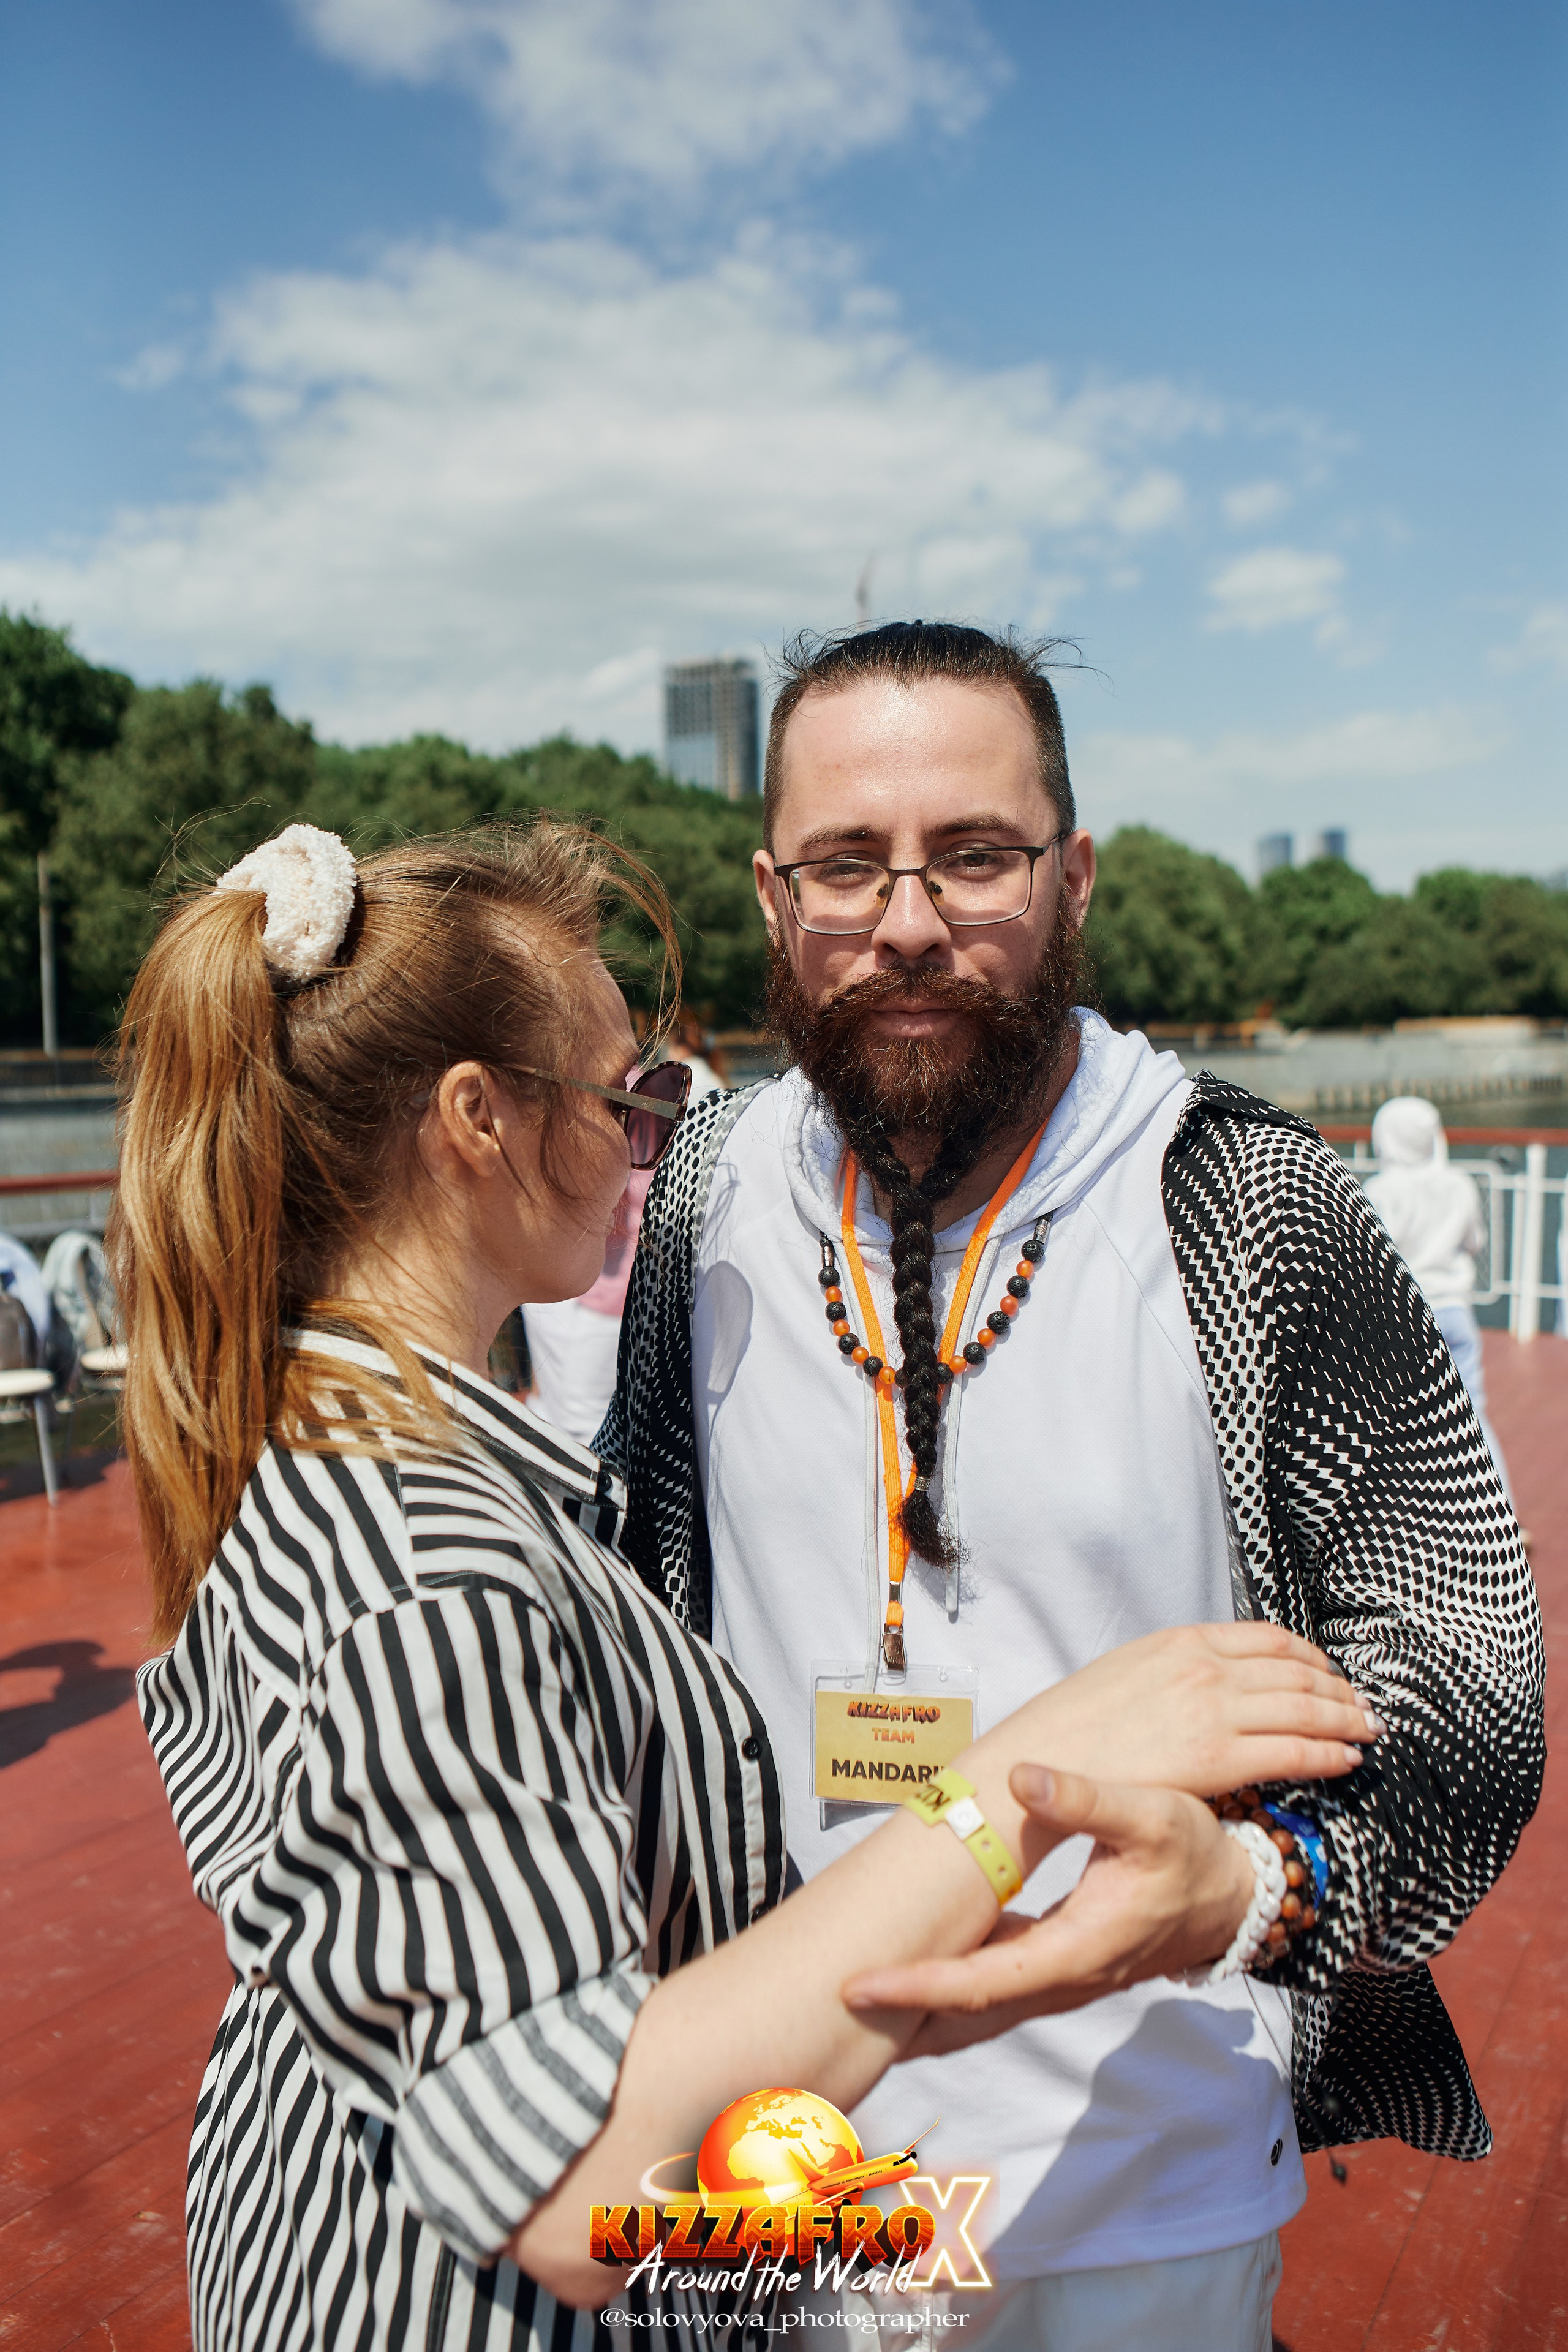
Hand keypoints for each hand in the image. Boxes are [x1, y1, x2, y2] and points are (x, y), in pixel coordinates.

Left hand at [841, 1764, 1256, 2055]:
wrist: (1232, 1896)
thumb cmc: (1192, 1851)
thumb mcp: (1150, 1815)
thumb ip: (1087, 1799)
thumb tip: (1025, 1776)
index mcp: (1075, 1949)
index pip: (981, 1982)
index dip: (919, 1985)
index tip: (859, 1984)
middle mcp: (1062, 1979)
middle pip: (968, 2014)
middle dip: (900, 2019)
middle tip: (824, 2013)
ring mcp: (1060, 1980)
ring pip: (979, 2010)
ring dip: (920, 2012)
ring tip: (853, 2000)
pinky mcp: (1059, 1967)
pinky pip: (993, 1993)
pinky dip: (950, 1994)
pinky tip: (915, 1975)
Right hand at [1012, 1621, 1380, 1797]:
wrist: (1047, 1761)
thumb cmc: (1077, 1725)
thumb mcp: (1129, 1669)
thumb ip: (1178, 1669)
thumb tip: (1215, 1682)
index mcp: (1183, 1640)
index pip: (1269, 1639)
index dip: (1310, 1657)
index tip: (1329, 1673)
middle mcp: (1205, 1668)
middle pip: (1298, 1672)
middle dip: (1340, 1689)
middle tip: (1363, 1705)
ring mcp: (1214, 1710)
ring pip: (1306, 1709)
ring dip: (1346, 1719)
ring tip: (1367, 1730)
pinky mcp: (1218, 1758)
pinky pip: (1295, 1752)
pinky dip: (1330, 1753)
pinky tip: (1347, 1759)